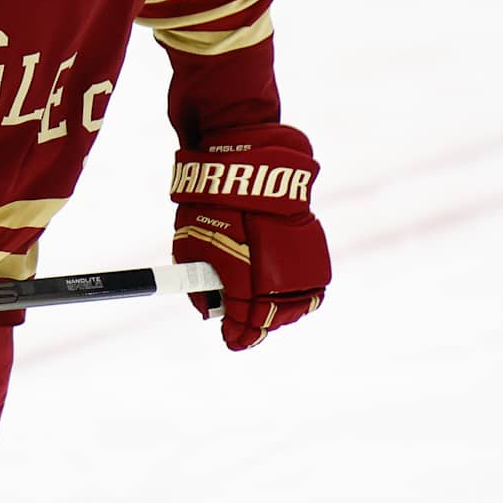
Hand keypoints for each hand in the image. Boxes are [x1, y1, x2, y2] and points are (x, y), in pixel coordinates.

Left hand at [171, 123, 329, 349]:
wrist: (247, 163)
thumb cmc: (211, 202)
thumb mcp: (191, 244)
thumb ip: (198, 281)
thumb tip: (208, 304)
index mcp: (242, 279)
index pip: (244, 322)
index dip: (238, 335)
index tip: (232, 340)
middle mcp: (275, 274)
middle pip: (272, 318)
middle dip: (257, 326)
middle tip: (246, 328)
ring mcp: (298, 261)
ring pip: (298, 304)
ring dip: (281, 312)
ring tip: (266, 314)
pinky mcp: (311, 246)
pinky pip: (310, 281)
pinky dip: (298, 291)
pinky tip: (285, 292)